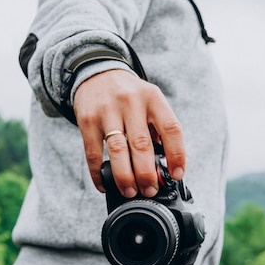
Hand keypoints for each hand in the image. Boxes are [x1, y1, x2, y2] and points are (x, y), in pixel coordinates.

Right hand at [73, 69, 184, 196]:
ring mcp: (107, 110)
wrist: (96, 73)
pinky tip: (103, 184)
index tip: (177, 175)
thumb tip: (165, 167)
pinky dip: (98, 172)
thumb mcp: (150, 100)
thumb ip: (158, 128)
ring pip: (118, 150)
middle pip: (142, 144)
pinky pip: (93, 152)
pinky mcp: (87, 119)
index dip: (176, 155)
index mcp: (153, 98)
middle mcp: (131, 102)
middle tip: (150, 190)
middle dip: (147, 174)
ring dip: (125, 177)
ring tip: (130, 191)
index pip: (171, 128)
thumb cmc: (129, 94)